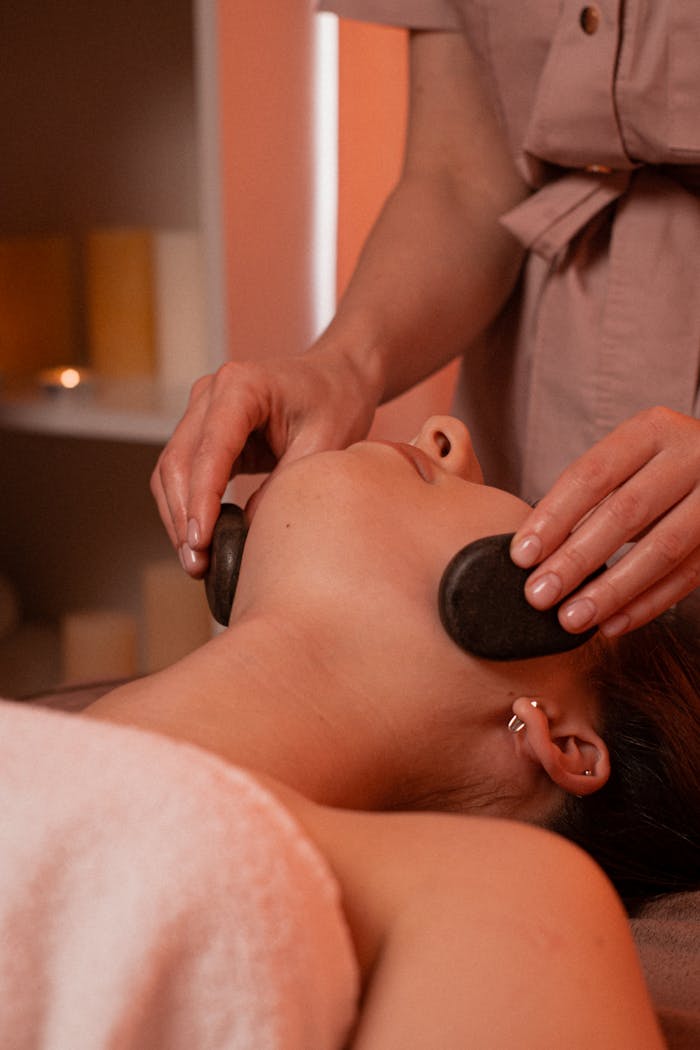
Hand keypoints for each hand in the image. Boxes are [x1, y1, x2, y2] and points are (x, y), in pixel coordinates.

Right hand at [151, 345, 378, 575]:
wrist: (338, 378)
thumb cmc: (337, 401)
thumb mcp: (326, 443)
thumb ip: (287, 483)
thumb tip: (248, 530)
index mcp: (242, 386)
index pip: (210, 448)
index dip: (200, 498)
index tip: (200, 540)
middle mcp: (211, 394)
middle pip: (177, 461)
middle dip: (183, 516)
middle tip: (196, 563)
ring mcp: (202, 412)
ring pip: (171, 471)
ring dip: (178, 517)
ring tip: (195, 562)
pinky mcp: (204, 432)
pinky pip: (183, 474)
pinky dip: (186, 507)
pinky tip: (201, 540)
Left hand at [510, 407, 699, 636]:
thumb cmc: (660, 469)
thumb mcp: (630, 460)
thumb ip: (591, 494)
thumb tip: (535, 552)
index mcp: (652, 431)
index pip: (592, 475)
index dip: (554, 517)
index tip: (522, 556)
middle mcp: (690, 456)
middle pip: (625, 513)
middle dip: (576, 560)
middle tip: (539, 595)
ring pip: (662, 550)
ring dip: (611, 590)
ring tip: (572, 618)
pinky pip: (688, 576)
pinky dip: (647, 604)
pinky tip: (613, 623)